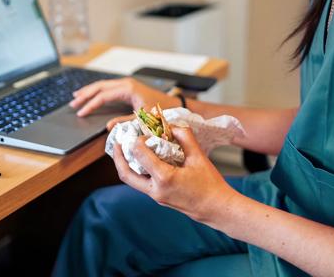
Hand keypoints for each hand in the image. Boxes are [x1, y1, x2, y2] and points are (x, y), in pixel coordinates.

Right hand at [69, 77, 178, 117]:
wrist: (175, 105)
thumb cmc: (161, 112)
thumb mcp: (142, 120)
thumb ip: (124, 122)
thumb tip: (108, 126)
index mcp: (128, 89)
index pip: (102, 96)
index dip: (90, 105)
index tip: (81, 112)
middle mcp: (126, 83)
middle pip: (100, 86)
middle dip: (85, 94)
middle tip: (73, 103)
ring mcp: (127, 84)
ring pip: (103, 85)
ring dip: (90, 91)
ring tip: (77, 97)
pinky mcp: (129, 88)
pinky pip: (109, 87)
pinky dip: (98, 91)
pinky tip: (92, 95)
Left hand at [112, 126, 241, 222]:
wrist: (216, 208)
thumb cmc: (210, 184)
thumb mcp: (199, 157)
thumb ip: (185, 137)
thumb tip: (172, 125)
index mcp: (164, 178)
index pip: (141, 155)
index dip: (138, 141)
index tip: (143, 134)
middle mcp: (155, 189)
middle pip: (125, 174)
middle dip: (118, 157)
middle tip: (117, 142)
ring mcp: (155, 196)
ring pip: (132, 180)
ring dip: (126, 165)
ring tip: (126, 150)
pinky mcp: (158, 198)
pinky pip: (141, 183)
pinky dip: (137, 171)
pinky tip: (142, 160)